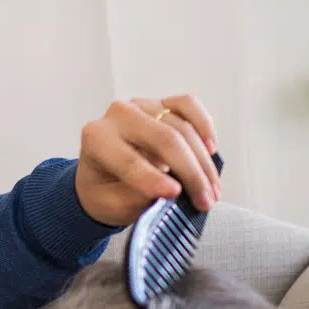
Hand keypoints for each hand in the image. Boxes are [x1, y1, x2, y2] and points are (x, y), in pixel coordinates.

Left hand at [75, 94, 221, 226]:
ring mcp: (142, 106)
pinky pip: (188, 105)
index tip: (174, 194)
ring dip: (203, 162)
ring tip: (212, 190)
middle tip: (205, 201)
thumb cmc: (106, 191)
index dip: (153, 177)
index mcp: (96, 138)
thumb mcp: (112, 204)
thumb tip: (169, 193)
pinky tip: (211, 150)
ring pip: (182, 127)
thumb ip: (136, 198)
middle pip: (164, 139)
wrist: (104, 176)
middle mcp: (118, 115)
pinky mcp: (162, 104)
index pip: (128, 159)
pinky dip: (203, 126)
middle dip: (190, 173)